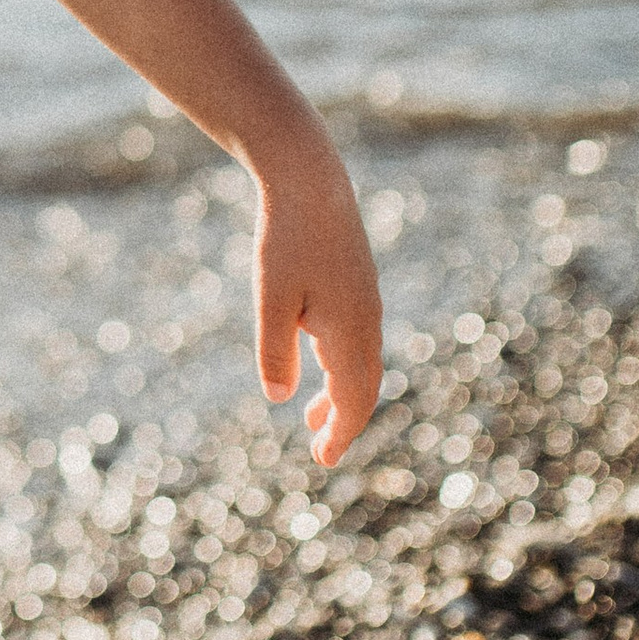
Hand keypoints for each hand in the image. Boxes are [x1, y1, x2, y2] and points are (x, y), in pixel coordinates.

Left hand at [253, 134, 383, 469]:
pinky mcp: (358, 285)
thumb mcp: (271, 299)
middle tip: (321, 449)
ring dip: (341, 394)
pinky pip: (357, 340)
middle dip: (344, 421)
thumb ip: (275, 350)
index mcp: (350, 331)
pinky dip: (340, 364)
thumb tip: (279, 399)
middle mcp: (367, 321)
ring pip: (361, 363)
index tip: (323, 459)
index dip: (341, 433)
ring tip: (312, 417)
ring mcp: (366, 302)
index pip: (353, 399)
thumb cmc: (286, 239)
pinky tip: (317, 362)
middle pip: (363, 387)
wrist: (309, 180)